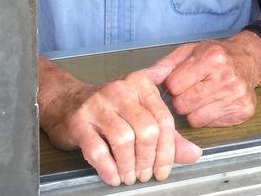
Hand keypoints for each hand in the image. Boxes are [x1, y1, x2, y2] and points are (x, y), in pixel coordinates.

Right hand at [39, 66, 201, 185]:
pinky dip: (109, 168)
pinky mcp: (79, 121)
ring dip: (129, 165)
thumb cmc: (111, 110)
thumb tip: (194, 154)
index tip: (164, 170)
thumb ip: (168, 135)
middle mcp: (122, 89)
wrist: (66, 103)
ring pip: (124, 139)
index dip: (167, 150)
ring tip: (129, 177)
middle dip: (148, 159)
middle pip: (146, 130)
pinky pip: (98, 149)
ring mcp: (99, 104)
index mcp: (142, 84)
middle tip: (145, 175)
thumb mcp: (141, 115)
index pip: (164, 119)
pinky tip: (114, 177)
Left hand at [152, 33, 260, 127]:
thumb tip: (147, 77)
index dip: (173, 85)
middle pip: (183, 105)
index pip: (174, 86)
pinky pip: (210, 124)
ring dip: (194, 110)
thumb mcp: (191, 50)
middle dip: (182, 100)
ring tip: (202, 96)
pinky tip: (215, 103)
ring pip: (195, 119)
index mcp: (212, 58)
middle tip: (191, 90)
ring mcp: (237, 96)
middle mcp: (226, 77)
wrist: (249, 59)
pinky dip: (208, 116)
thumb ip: (167, 64)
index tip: (180, 81)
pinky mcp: (243, 110)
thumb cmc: (215, 55)